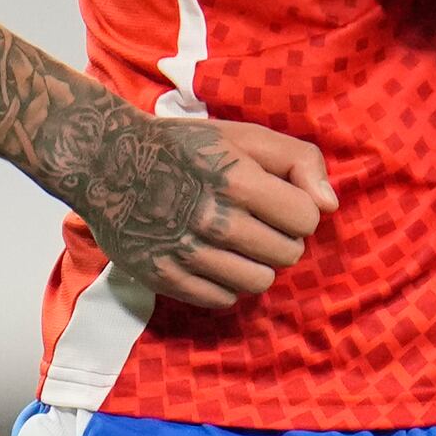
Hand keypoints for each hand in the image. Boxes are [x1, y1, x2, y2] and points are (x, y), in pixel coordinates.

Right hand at [64, 111, 335, 311]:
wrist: (106, 161)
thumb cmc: (187, 147)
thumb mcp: (247, 136)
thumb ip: (300, 161)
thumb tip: (330, 207)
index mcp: (237, 181)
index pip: (307, 219)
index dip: (299, 210)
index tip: (280, 201)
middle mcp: (212, 220)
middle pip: (287, 255)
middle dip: (281, 237)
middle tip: (257, 221)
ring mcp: (185, 252)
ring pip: (258, 282)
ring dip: (256, 263)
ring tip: (237, 241)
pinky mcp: (162, 276)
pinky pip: (222, 299)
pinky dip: (226, 282)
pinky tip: (213, 258)